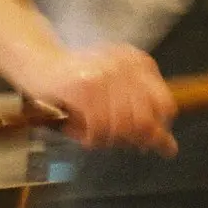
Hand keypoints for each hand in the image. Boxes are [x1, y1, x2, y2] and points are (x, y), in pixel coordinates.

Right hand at [20, 43, 177, 154]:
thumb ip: (141, 114)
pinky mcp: (82, 87)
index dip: (158, 128)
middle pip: (143, 120)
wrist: (39, 62)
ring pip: (120, 127)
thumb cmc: (77, 80)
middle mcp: (124, 65)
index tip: (151, 143)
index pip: (163, 103)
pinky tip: (82, 133)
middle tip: (116, 141)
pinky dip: (90, 138)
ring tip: (93, 134)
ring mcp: (104, 75)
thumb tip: (167, 146)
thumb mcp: (114, 89)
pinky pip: (97, 128)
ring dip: (106, 139)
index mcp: (137, 62)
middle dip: (131, 139)